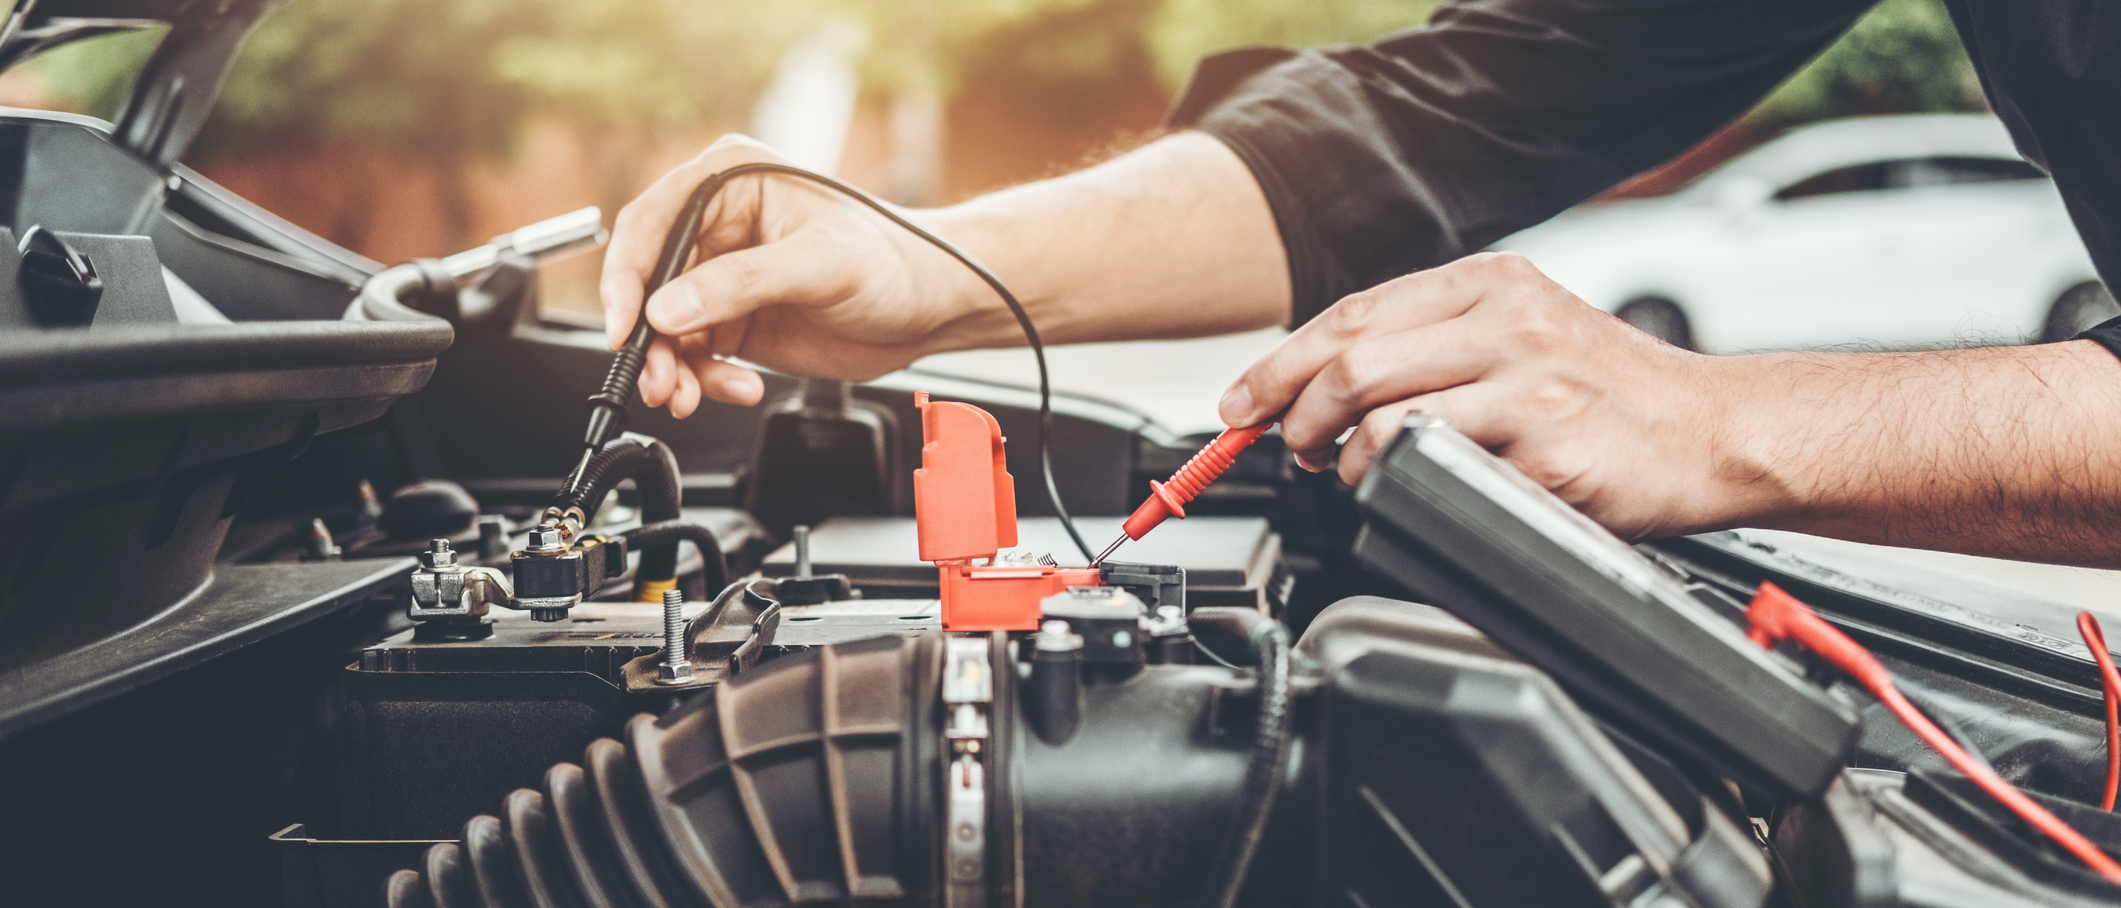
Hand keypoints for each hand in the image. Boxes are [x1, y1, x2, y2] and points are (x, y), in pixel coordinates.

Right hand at [599, 135, 986, 415]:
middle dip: (651, 338)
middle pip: (649, 283)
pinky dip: (703, 379)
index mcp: (731, 182)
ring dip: (672, 368)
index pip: (652, 223)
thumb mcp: (821, 263)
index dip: (627, 275)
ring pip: (665, 327)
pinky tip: (736, 387)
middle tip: (661, 380)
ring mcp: (723, 276)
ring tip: (689, 395)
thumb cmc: (896, 260)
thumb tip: (670, 307)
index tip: (626, 324)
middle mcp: (718, 225)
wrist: (932, 306)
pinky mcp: (735, 319)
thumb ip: (743, 282)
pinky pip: (694, 354)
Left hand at [1217, 252, 1775, 539]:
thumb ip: (1438, 342)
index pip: (1353, 315)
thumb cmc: (1616, 394)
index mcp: (1494, 284)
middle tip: (1291, 447)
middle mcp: (1509, 322)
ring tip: (1351, 471)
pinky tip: (1413, 489)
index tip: (1242, 401)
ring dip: (1344, 457)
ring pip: (1382, 417)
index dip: (1280, 363)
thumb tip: (1326, 379)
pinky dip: (1403, 485)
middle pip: (1352, 363)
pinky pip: (1439, 469)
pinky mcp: (1548, 451)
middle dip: (1294, 414)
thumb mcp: (1528, 330)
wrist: (1718, 432)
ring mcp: (1530, 386)